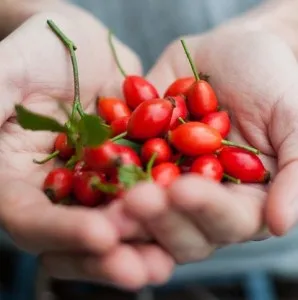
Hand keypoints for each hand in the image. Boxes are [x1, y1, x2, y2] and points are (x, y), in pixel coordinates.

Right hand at [0, 7, 173, 288]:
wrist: (77, 47)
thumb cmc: (35, 54)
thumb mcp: (7, 72)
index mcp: (16, 178)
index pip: (29, 216)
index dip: (61, 231)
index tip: (100, 236)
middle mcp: (56, 191)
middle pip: (74, 236)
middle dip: (107, 256)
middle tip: (140, 270)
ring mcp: (94, 183)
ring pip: (113, 224)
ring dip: (139, 245)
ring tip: (164, 263)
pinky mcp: (126, 169)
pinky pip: (143, 197)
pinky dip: (162, 212)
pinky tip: (185, 222)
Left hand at [121, 26, 297, 262]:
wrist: (229, 54)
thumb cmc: (271, 79)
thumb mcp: (292, 118)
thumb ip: (295, 170)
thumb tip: (281, 223)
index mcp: (241, 199)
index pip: (226, 220)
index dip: (204, 209)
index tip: (183, 190)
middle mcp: (200, 200)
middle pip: (179, 226)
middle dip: (158, 215)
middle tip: (136, 200)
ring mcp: (165, 181)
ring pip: (144, 207)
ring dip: (124, 203)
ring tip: (109, 193)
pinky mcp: (138, 158)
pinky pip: (118, 168)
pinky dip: (103, 168)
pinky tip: (87, 165)